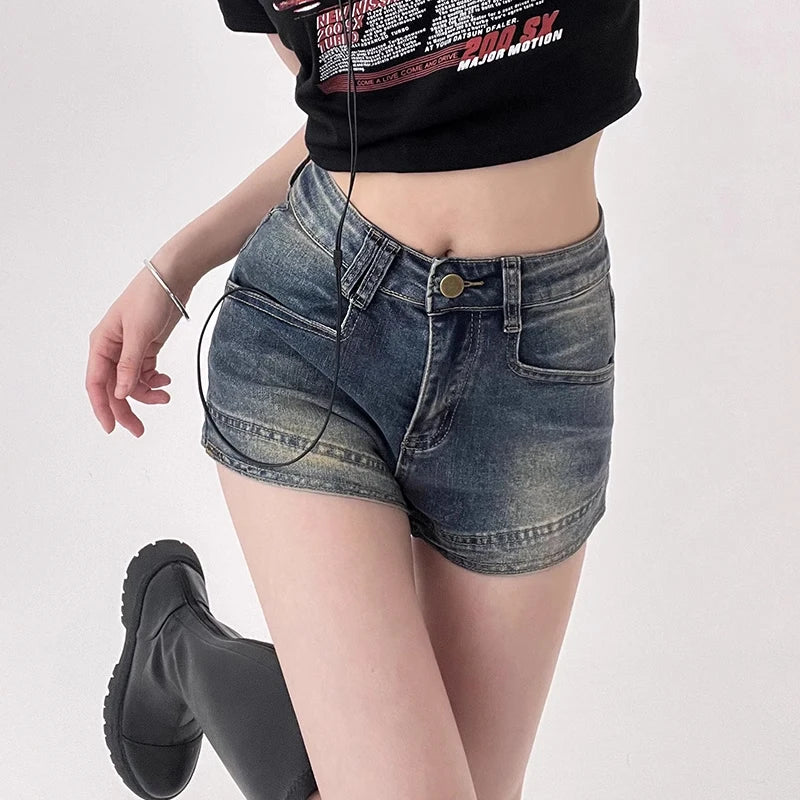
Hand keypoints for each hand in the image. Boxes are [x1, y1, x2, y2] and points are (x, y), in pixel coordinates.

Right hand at [85, 262, 192, 436]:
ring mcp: (129, 350)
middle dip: (126, 410)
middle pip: (114, 389)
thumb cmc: (149, 298)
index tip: (112, 428)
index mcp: (101, 344)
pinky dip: (155, 381)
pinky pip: (145, 374)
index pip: (96, 384)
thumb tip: (121, 393)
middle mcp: (112, 350)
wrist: (171, 280)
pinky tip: (166, 381)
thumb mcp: (139, 333)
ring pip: (132, 384)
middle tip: (139, 430)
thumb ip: (129, 365)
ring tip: (165, 396)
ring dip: (147, 394)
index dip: (102, 408)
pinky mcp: (146, 348)